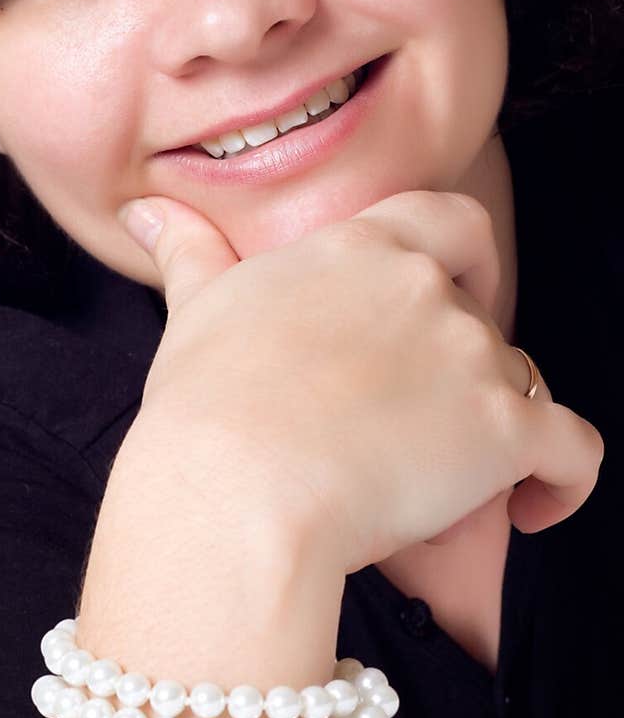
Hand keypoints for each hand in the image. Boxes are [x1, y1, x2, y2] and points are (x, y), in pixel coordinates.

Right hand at [118, 190, 602, 574]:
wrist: (237, 485)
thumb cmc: (207, 401)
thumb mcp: (197, 310)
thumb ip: (189, 251)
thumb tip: (143, 211)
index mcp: (360, 249)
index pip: (448, 220)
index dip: (469, 256)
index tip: (464, 287)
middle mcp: (426, 287)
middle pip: (480, 317)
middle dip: (462, 366)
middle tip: (415, 419)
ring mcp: (472, 356)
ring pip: (521, 382)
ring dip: (495, 424)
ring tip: (443, 477)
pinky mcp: (505, 431)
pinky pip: (574, 451)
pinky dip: (565, 479)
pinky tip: (535, 506)